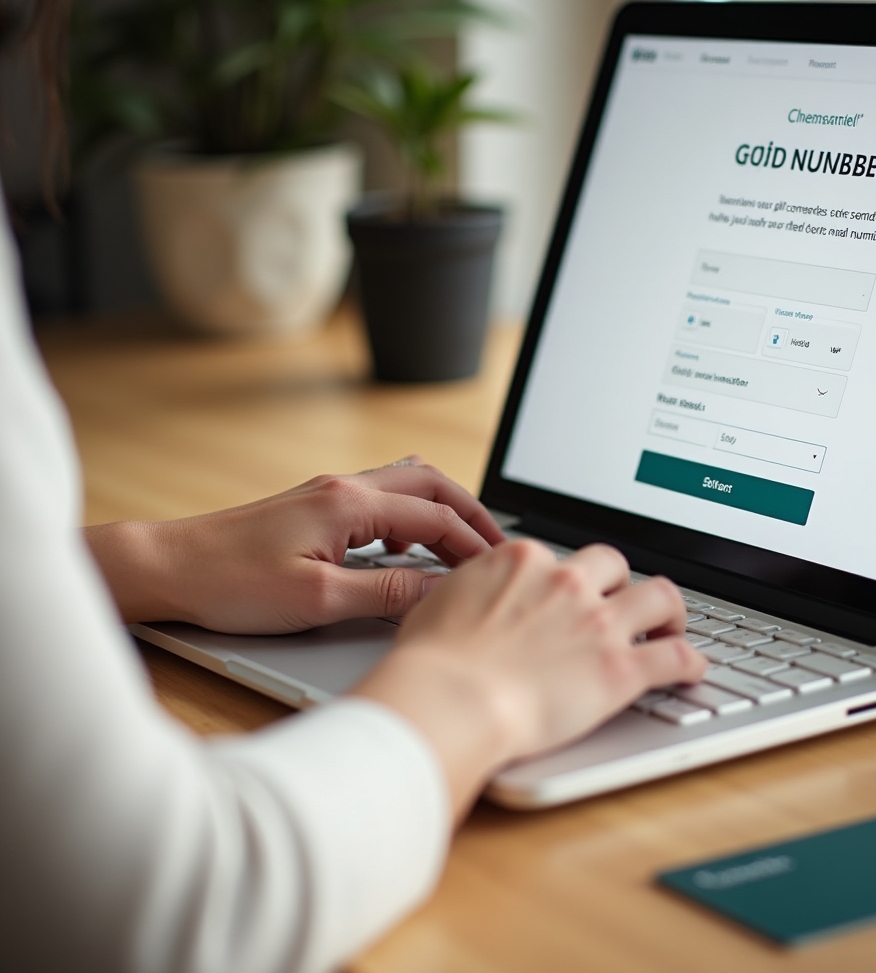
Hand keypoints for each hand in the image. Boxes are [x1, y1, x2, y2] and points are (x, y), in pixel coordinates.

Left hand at [84, 460, 503, 632]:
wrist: (170, 566)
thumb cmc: (231, 583)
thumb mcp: (318, 599)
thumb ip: (385, 592)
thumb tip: (439, 590)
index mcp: (350, 504)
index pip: (435, 519)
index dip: (473, 545)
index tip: (498, 571)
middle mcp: (344, 488)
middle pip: (431, 485)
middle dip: (470, 514)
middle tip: (495, 549)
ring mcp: (328, 494)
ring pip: (407, 486)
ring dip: (441, 510)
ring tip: (463, 544)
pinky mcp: (315, 507)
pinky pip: (382, 499)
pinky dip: (410, 516)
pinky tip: (409, 545)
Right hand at [352, 539, 706, 819]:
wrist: (450, 699)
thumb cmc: (433, 661)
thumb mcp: (440, 603)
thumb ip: (469, 590)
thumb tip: (468, 594)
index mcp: (524, 562)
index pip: (561, 558)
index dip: (569, 579)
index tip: (571, 596)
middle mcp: (567, 582)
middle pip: (615, 565)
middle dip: (622, 583)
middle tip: (622, 605)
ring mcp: (598, 623)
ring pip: (660, 596)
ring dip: (670, 611)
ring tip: (671, 626)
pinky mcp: (620, 669)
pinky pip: (675, 657)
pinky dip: (690, 661)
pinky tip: (692, 669)